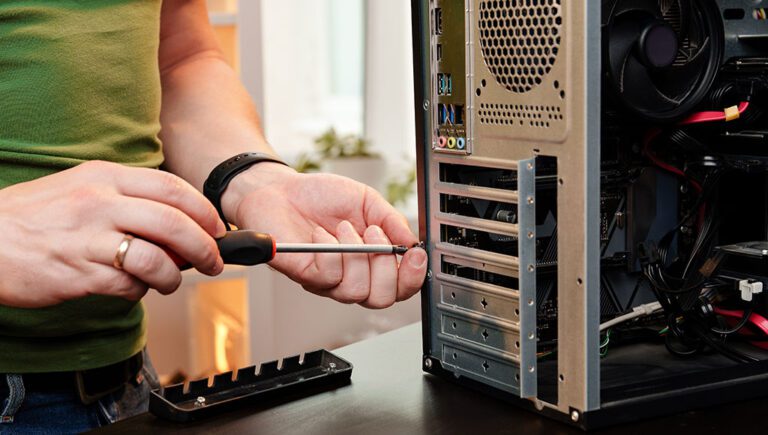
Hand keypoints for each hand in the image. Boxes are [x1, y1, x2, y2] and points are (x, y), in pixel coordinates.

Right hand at [0, 161, 224, 307]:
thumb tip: (179, 224)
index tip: (216, 228)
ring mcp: (88, 238)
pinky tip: (133, 288)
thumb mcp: (81, 189)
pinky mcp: (78, 273)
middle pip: (174, 223)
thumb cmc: (34, 217)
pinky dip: (140, 291)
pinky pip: (128, 285)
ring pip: (157, 259)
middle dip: (205, 246)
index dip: (204, 211)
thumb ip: (129, 200)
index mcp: (104, 177)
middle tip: (213, 260)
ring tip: (171, 280)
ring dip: (175, 275)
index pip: (172, 188)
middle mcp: (99, 203)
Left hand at [224, 163, 427, 308]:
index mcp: (372, 262)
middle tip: (375, 235)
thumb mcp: (367, 201)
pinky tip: (321, 235)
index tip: (414, 254)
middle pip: (381, 299)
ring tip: (345, 228)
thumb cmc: (320, 197)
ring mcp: (328, 280)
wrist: (280, 189)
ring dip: (355, 254)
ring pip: (355, 291)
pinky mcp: (305, 275)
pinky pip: (327, 277)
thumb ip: (393, 220)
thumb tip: (412, 242)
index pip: (400, 287)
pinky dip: (329, 251)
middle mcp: (352, 276)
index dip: (412, 277)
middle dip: (385, 267)